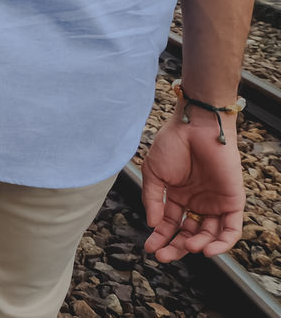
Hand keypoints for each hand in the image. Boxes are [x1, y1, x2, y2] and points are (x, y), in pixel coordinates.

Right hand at [140, 110, 244, 261]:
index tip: (150, 248)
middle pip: (189, 233)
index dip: (160, 237)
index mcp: (178, 195)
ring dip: (198, 245)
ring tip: (186, 248)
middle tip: (164, 256)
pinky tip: (206, 250)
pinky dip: (222, 243)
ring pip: (210, 234)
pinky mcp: (232, 201)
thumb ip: (153, 199)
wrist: (196, 127)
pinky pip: (231, 229)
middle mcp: (197, 201)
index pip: (170, 224)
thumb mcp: (154, 173)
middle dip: (177, 247)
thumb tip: (152, 224)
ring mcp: (215, 202)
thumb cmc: (173, 143)